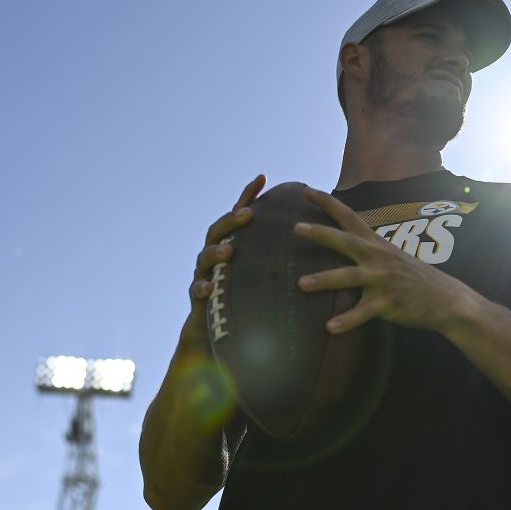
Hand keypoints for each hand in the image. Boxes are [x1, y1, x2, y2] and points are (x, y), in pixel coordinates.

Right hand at [181, 174, 265, 347]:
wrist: (217, 332)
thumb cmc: (248, 300)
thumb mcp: (264, 274)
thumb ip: (279, 255)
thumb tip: (314, 238)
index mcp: (231, 246)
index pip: (239, 216)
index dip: (248, 196)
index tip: (263, 177)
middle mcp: (215, 257)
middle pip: (218, 231)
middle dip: (231, 221)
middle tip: (247, 215)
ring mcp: (204, 275)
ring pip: (204, 258)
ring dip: (215, 252)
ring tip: (227, 252)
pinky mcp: (198, 298)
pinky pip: (197, 290)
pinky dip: (201, 287)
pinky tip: (209, 287)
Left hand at [293, 185, 472, 334]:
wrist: (447, 299)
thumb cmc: (412, 279)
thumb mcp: (391, 256)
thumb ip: (367, 249)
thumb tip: (342, 244)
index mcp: (376, 244)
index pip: (349, 217)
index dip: (327, 202)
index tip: (305, 190)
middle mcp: (378, 257)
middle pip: (345, 241)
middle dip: (320, 233)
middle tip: (296, 228)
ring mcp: (383, 280)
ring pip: (349, 277)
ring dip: (324, 280)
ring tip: (301, 284)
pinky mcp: (388, 303)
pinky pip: (363, 312)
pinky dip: (346, 320)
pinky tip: (329, 327)